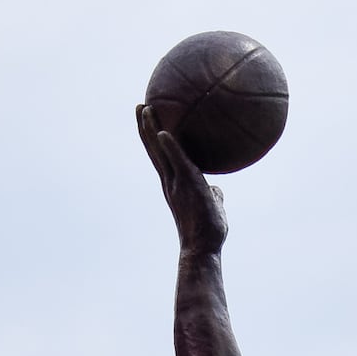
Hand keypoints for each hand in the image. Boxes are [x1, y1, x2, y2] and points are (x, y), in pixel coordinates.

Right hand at [136, 112, 227, 253]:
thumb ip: (213, 193)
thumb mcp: (212, 206)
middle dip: (144, 127)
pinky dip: (169, 146)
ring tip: (144, 108)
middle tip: (139, 105)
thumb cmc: (208, 233)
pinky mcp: (187, 185)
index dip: (154, 138)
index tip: (149, 120)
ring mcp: (176, 183)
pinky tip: (162, 131)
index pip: (161, 156)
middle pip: (153, 149)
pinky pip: (176, 161)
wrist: (202, 250)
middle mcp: (170, 182)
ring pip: (158, 151)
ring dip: (149, 129)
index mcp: (174, 184)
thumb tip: (217, 188)